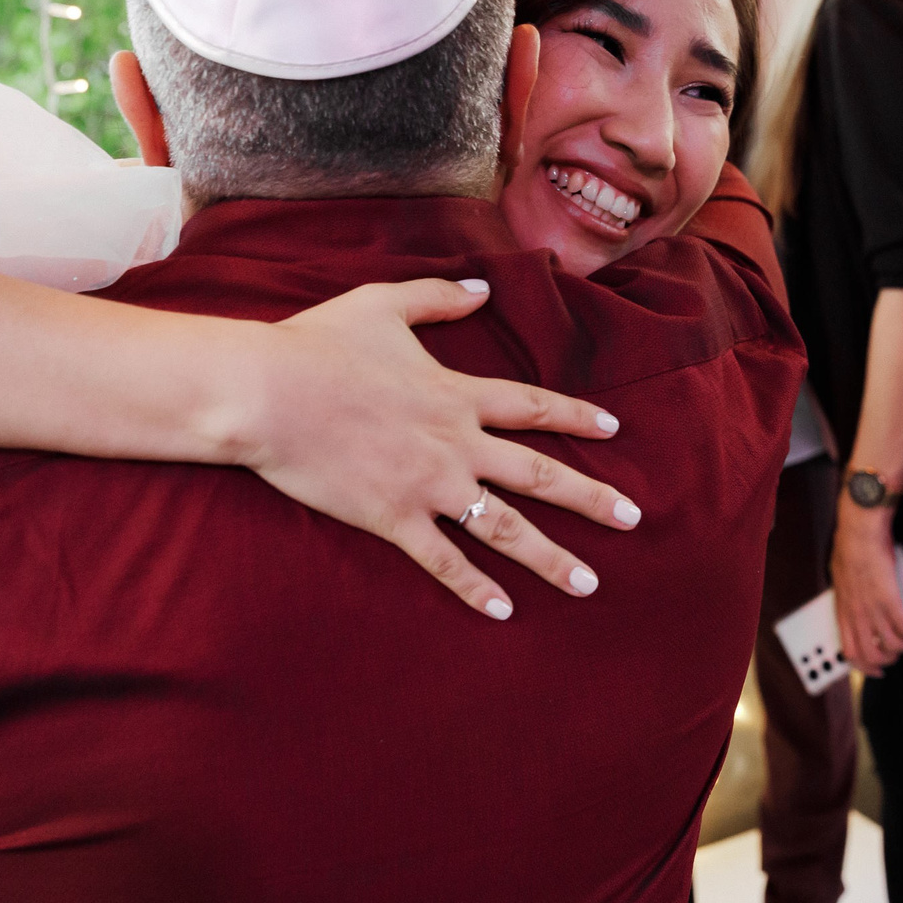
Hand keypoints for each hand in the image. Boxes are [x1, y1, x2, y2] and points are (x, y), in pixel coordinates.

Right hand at [243, 279, 639, 620]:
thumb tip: (483, 291)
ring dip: (551, 558)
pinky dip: (475, 588)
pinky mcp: (393, 518)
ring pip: (506, 527)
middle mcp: (456, 444)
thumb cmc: (317, 344)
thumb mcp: (383, 305)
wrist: (268, 392)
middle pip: (539, 474)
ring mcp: (428, 485)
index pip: (533, 407)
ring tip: (588, 584)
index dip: (576, 417)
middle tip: (634, 520)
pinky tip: (504, 611)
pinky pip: (444, 560)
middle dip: (591, 498)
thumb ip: (438, 300)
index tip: (613, 428)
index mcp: (456, 394)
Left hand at [827, 502, 902, 675]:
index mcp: (842, 611)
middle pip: (871, 655)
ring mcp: (871, 609)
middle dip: (889, 660)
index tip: (876, 670)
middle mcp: (855, 614)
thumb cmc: (851, 548)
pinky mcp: (888, 600)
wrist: (859, 531)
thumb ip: (851, 597)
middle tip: (899, 652)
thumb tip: (862, 607)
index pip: (850, 651)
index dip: (864, 667)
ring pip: (892, 645)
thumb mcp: (843, 579)